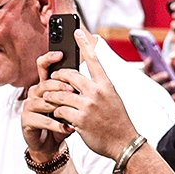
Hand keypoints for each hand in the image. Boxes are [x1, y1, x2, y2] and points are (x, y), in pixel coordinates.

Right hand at [23, 53, 76, 158]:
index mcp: (47, 84)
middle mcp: (36, 92)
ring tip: (74, 112)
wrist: (55, 142)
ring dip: (60, 107)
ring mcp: (29, 106)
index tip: (60, 54)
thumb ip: (78, 86)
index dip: (49, 58)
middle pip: (46, 83)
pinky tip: (69, 128)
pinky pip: (42, 119)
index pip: (44, 66)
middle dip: (61, 86)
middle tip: (74, 91)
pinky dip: (58, 125)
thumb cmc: (67, 119)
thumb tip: (92, 66)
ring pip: (44, 101)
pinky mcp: (27, 120)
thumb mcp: (75, 101)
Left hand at [35, 30, 136, 161]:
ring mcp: (87, 106)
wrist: (124, 142)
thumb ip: (98, 85)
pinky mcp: (79, 120)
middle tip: (53, 80)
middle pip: (68, 75)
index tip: (76, 31)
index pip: (94, 59)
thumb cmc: (117, 120)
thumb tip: (84, 76)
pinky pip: (59, 111)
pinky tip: (60, 117)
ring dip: (51, 97)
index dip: (84, 43)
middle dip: (57, 77)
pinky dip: (56, 113)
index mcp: (106, 84)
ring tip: (50, 100)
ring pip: (58, 93)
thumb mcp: (112, 97)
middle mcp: (97, 92)